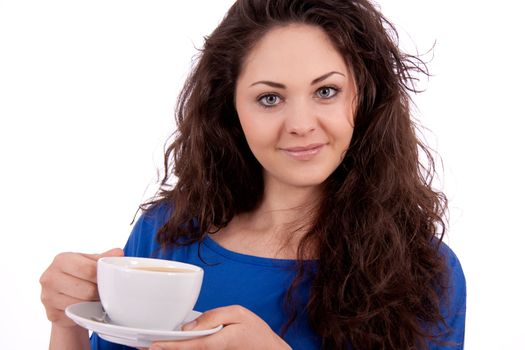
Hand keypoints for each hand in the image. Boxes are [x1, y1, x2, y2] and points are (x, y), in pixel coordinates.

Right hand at [40, 248, 123, 327]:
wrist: (63, 295)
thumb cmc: (79, 275)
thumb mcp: (90, 262)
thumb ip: (104, 257)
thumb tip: (119, 253)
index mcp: (62, 259)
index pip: (89, 270)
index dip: (103, 277)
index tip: (110, 280)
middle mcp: (50, 277)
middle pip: (87, 289)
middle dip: (100, 292)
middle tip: (105, 291)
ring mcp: (48, 296)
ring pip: (82, 303)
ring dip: (94, 303)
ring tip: (97, 298)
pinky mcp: (51, 313)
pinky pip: (75, 315)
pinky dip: (84, 313)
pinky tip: (87, 307)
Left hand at [148, 305, 290, 349]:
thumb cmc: (255, 332)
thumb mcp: (238, 315)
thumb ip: (213, 316)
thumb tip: (189, 325)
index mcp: (215, 342)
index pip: (185, 346)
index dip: (167, 346)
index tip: (150, 345)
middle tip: (140, 346)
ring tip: (149, 346)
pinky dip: (180, 349)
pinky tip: (169, 346)